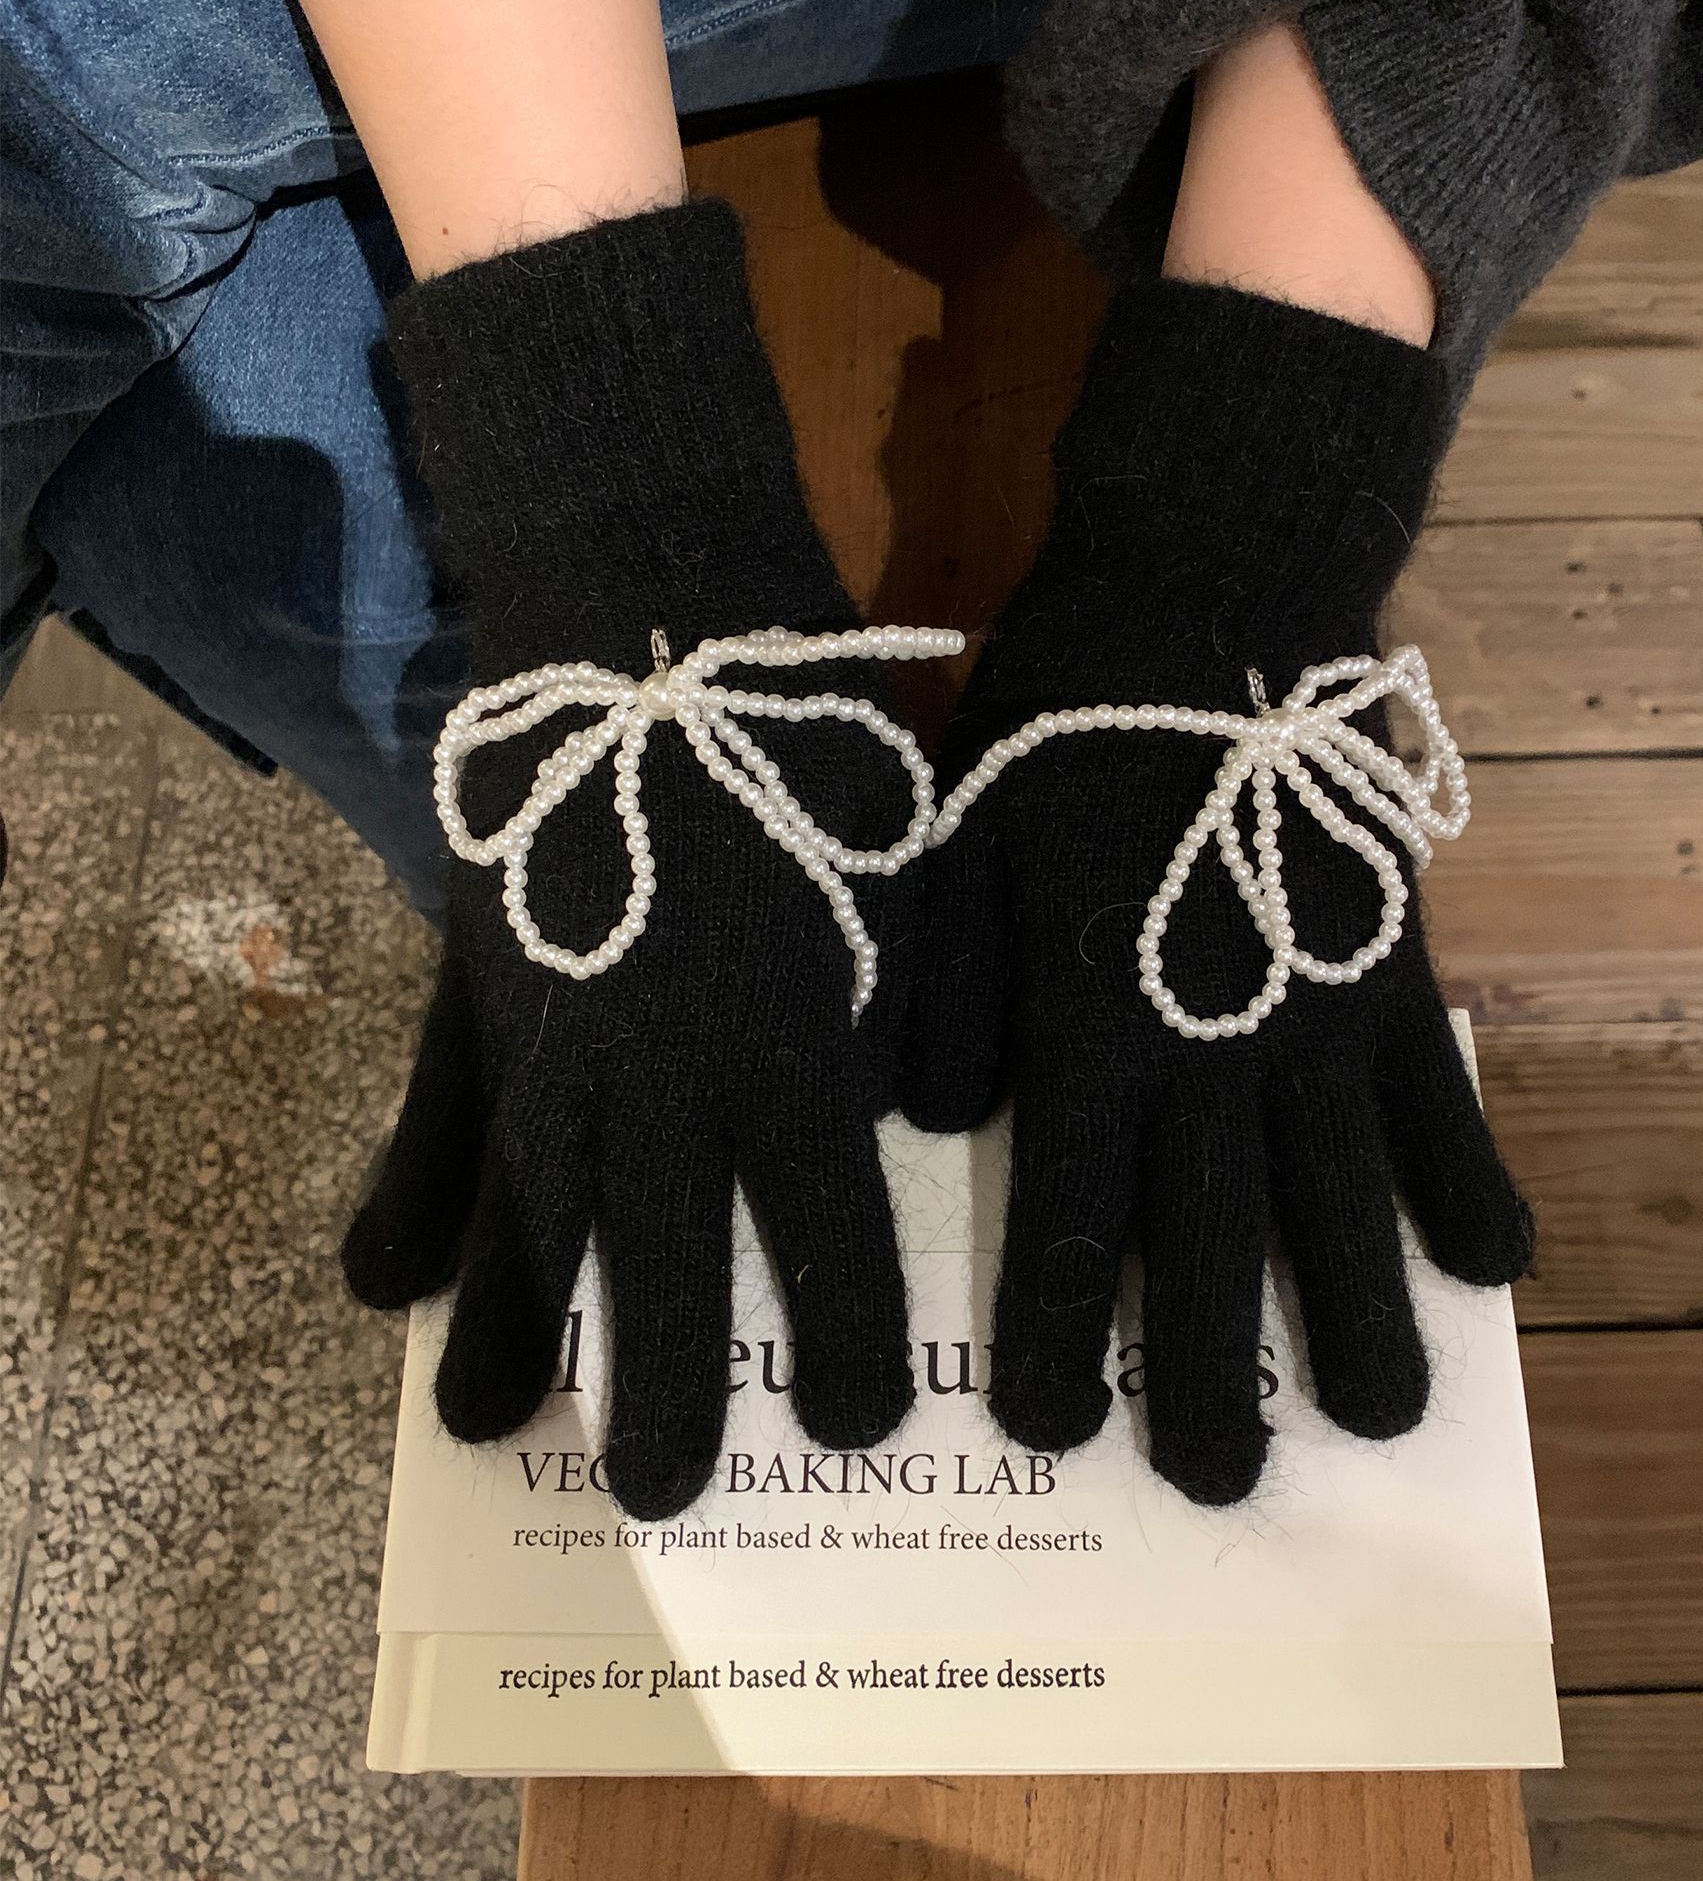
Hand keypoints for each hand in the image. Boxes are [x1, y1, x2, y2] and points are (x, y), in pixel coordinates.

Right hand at [342, 202, 926, 1516]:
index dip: (851, 1340)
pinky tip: (381, 1283)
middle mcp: (666, 1070)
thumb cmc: (814, 743)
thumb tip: (910, 1123)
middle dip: (669, 1380)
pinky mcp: (478, 981)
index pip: (826, 1234)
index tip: (869, 1427)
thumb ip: (912, 1014)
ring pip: (532, 1213)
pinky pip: (435, 1110)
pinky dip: (410, 1194)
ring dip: (515, 1323)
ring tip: (489, 1425)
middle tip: (665, 1489)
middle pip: (662, 1261)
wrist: (659, 622)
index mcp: (794, 1047)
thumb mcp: (905, 879)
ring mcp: (552, 1032)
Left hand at [903, 285, 1533, 1506]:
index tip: (1054, 1433)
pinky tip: (1494, 1266)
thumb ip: (941, 997)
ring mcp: (1321, 1017)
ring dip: (1359, 1316)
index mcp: (1090, 1025)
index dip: (1063, 1336)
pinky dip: (1470, 1182)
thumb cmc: (1056, 731)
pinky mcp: (1397, 972)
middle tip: (1223, 1483)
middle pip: (1215, 1244)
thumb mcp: (953, 850)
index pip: (1074, 1218)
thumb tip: (936, 1128)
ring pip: (1346, 1200)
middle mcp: (1211, 1048)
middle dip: (1214, 1373)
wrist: (1201, 605)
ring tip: (1375, 1418)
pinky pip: (1445, 1100)